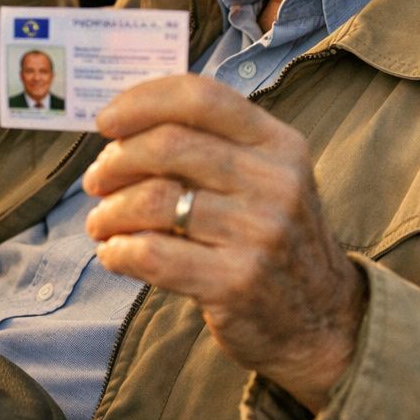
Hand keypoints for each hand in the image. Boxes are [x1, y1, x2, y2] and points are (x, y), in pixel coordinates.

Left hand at [84, 74, 367, 413]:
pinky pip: (152, 254)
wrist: (323, 321)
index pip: (201, 97)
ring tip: (100, 223)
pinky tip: (114, 254)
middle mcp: (275, 182)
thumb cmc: (273, 239)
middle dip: (115, 161)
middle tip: (96, 180)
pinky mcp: (236, 283)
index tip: (105, 121)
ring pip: (154, 201)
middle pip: (169, 145)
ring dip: (110, 211)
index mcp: (279, 143)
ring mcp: (259, 234)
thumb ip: (212, 146)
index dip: (142, 101)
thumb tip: (124, 127)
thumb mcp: (267, 179)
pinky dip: (118, 251)